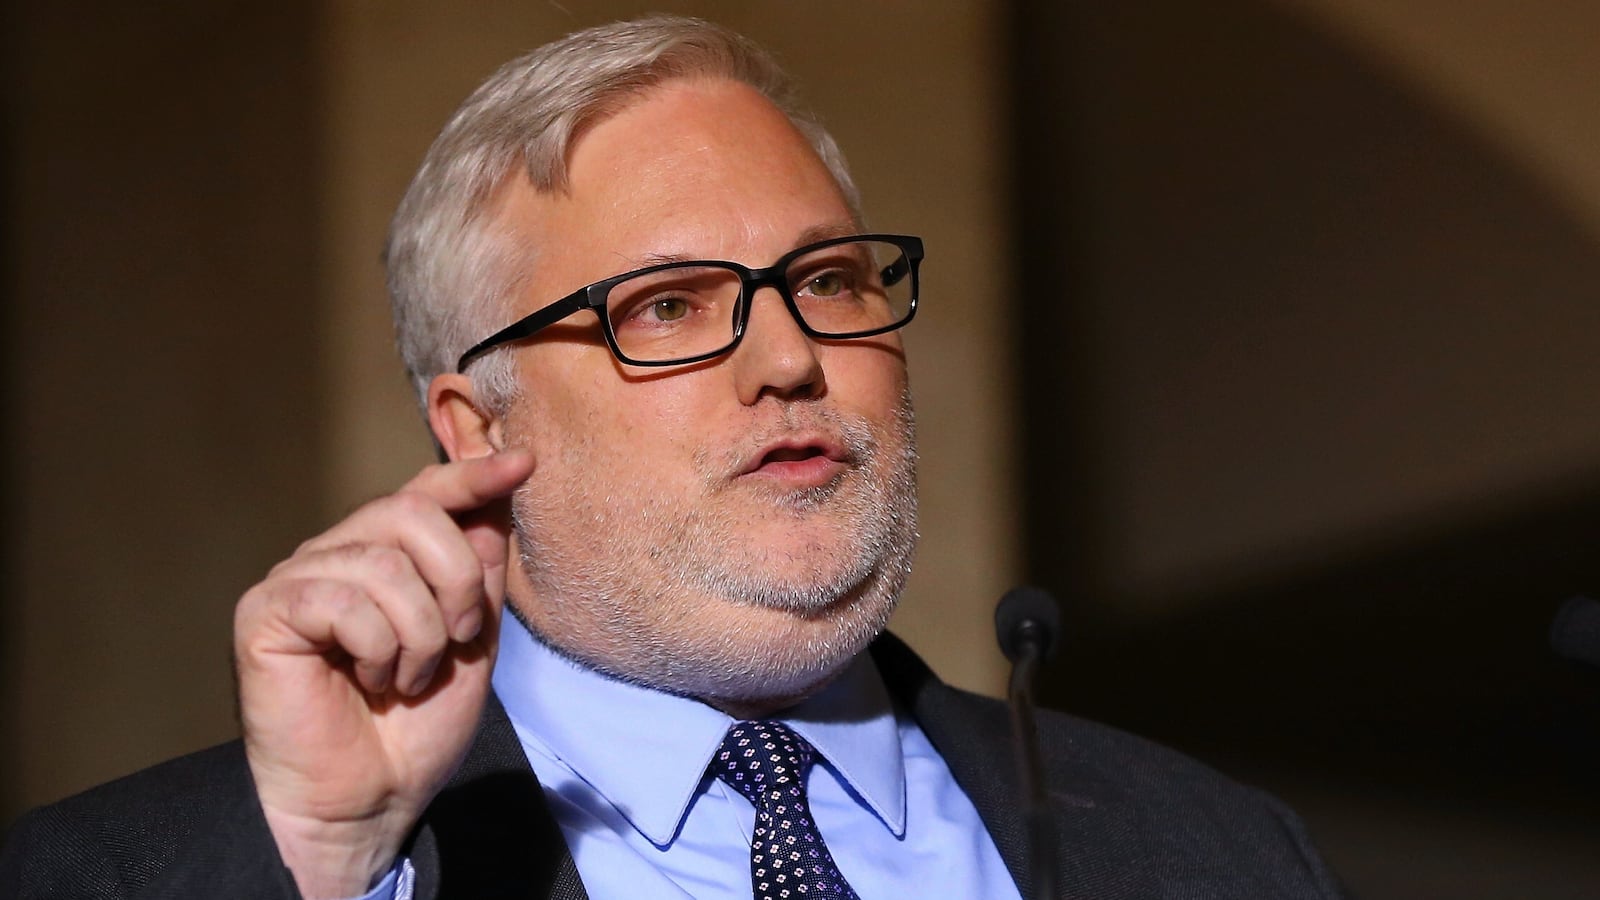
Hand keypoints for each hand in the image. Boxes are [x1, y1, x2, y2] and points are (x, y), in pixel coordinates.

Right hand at [234, 450, 533, 898]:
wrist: (371, 799)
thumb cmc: (415, 726)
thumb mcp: (472, 640)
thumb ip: (479, 570)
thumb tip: (499, 496)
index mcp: (385, 555)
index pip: (427, 491)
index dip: (474, 475)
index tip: (524, 463)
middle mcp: (337, 554)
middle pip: (411, 513)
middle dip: (457, 581)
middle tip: (459, 640)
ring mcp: (297, 578)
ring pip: (384, 562)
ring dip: (420, 633)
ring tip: (408, 677)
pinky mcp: (265, 612)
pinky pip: (342, 599)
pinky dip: (378, 647)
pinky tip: (369, 680)